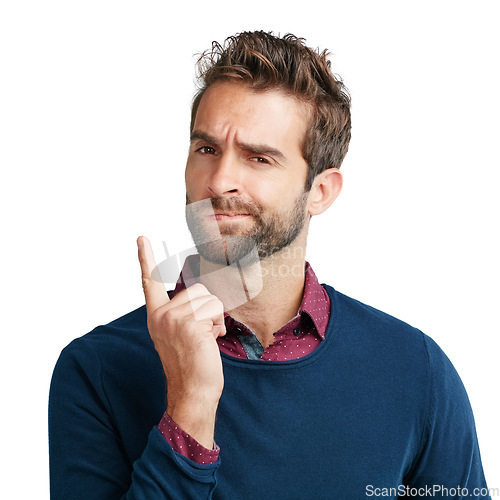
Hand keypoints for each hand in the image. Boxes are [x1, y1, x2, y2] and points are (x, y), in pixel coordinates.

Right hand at [137, 236, 225, 448]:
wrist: (193, 390)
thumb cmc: (192, 362)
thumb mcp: (181, 333)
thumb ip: (186, 312)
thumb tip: (208, 296)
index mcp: (156, 316)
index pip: (150, 283)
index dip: (146, 258)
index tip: (141, 238)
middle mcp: (161, 315)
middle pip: (198, 290)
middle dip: (208, 309)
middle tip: (201, 333)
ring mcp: (173, 319)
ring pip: (210, 299)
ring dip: (215, 318)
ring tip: (205, 338)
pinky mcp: (189, 324)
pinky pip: (216, 310)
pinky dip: (218, 325)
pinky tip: (210, 341)